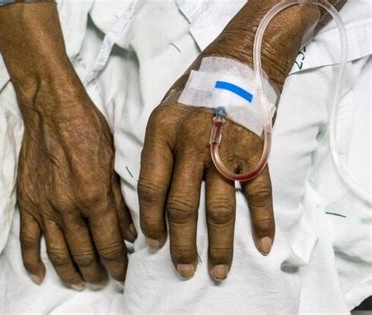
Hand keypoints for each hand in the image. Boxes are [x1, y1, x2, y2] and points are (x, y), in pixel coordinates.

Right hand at [0, 2, 135, 289]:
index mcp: (94, 196)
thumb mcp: (113, 162)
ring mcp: (44, 206)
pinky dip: (32, 261)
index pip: (108, 244)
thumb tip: (129, 233)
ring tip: (81, 284)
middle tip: (104, 281)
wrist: (52, 109)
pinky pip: (27, 239)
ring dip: (70, 273)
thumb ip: (119, 202)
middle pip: (83, 253)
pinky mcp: (27, 201)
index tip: (123, 274)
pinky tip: (40, 277)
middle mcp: (68, 207)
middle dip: (97, 272)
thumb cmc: (88, 129)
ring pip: (57, 253)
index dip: (117, 264)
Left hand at [138, 69, 274, 280]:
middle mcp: (192, 144)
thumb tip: (150, 199)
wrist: (239, 60)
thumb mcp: (162, 113)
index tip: (152, 245)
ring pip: (220, 208)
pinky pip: (259, 194)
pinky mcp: (255, 152)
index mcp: (162, 133)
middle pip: (183, 206)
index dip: (150, 222)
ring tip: (216, 271)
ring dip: (218, 245)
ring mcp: (226, 149)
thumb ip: (156, 152)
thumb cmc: (195, 91)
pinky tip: (261, 245)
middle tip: (182, 269)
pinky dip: (263, 221)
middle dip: (181, 244)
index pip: (151, 188)